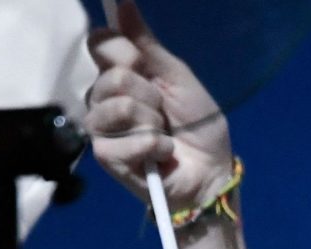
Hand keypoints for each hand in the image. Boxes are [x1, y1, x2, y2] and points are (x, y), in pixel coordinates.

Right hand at [84, 2, 236, 213]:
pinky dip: (155, 146)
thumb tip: (124, 3)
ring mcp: (102, 129)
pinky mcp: (107, 157)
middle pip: (113, 75)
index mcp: (118, 73)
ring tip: (163, 134)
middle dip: (150, 93)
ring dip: (153, 121)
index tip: (145, 64)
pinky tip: (162, 155)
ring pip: (120, 106)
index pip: (99, 43)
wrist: (211, 170)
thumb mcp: (178, 77)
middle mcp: (102, 98)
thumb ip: (148, 44)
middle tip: (164, 111)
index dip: (124, 50)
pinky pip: (127, 140)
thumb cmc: (197, 125)